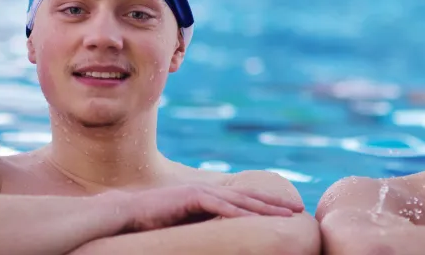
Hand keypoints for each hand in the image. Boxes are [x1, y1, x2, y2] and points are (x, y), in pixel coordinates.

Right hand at [112, 184, 305, 231]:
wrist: (126, 211)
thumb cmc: (151, 220)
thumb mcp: (184, 223)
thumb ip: (202, 224)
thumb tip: (219, 235)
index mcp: (207, 195)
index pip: (242, 199)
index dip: (265, 204)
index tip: (285, 211)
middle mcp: (207, 190)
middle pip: (248, 196)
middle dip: (274, 203)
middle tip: (297, 209)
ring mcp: (199, 192)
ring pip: (239, 200)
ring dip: (265, 208)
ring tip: (286, 214)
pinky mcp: (190, 197)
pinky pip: (219, 206)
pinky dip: (238, 213)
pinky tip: (254, 218)